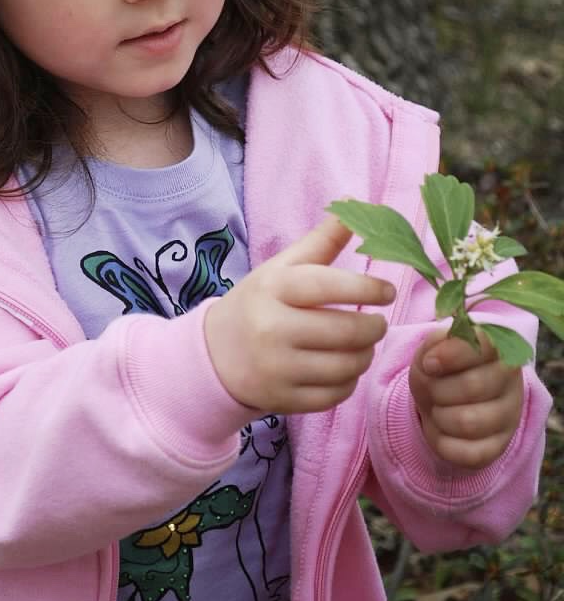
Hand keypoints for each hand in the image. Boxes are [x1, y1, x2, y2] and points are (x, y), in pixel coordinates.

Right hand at [204, 216, 395, 413]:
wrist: (214, 354)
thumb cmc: (258, 303)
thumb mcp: (281, 268)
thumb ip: (321, 240)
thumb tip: (353, 201)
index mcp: (274, 288)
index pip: (329, 286)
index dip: (366, 288)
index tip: (387, 291)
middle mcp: (272, 328)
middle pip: (346, 331)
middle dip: (374, 328)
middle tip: (377, 323)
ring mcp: (276, 367)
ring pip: (346, 366)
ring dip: (365, 355)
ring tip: (362, 345)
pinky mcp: (282, 399)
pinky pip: (335, 395)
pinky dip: (349, 382)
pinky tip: (343, 367)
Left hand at [409, 328, 523, 469]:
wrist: (442, 399)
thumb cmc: (441, 369)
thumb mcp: (433, 348)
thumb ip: (435, 344)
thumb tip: (433, 361)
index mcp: (499, 349)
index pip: (483, 346)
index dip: (448, 356)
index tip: (429, 363)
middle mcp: (512, 383)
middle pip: (472, 386)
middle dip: (437, 389)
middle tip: (432, 389)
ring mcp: (509, 418)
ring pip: (468, 422)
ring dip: (439, 415)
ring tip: (438, 408)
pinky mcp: (498, 448)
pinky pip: (467, 453)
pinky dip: (442, 441)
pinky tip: (444, 430)